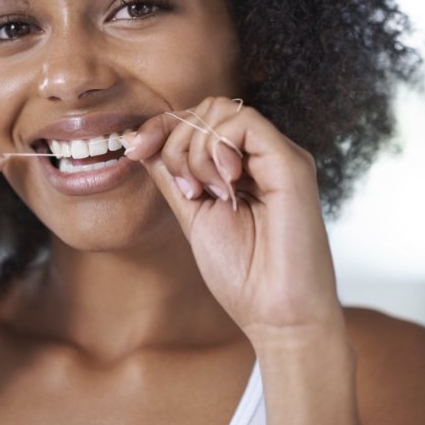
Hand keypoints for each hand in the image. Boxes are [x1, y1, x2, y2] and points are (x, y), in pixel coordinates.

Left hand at [124, 96, 341, 343]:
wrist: (277, 317)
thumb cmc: (241, 273)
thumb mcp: (191, 212)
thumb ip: (172, 174)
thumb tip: (141, 141)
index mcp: (242, 164)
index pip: (199, 118)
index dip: (161, 126)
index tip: (133, 149)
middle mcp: (263, 154)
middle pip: (208, 107)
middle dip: (176, 140)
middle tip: (186, 188)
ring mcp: (279, 156)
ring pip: (221, 110)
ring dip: (195, 150)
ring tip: (206, 193)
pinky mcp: (291, 163)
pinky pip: (244, 123)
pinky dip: (217, 149)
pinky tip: (224, 185)